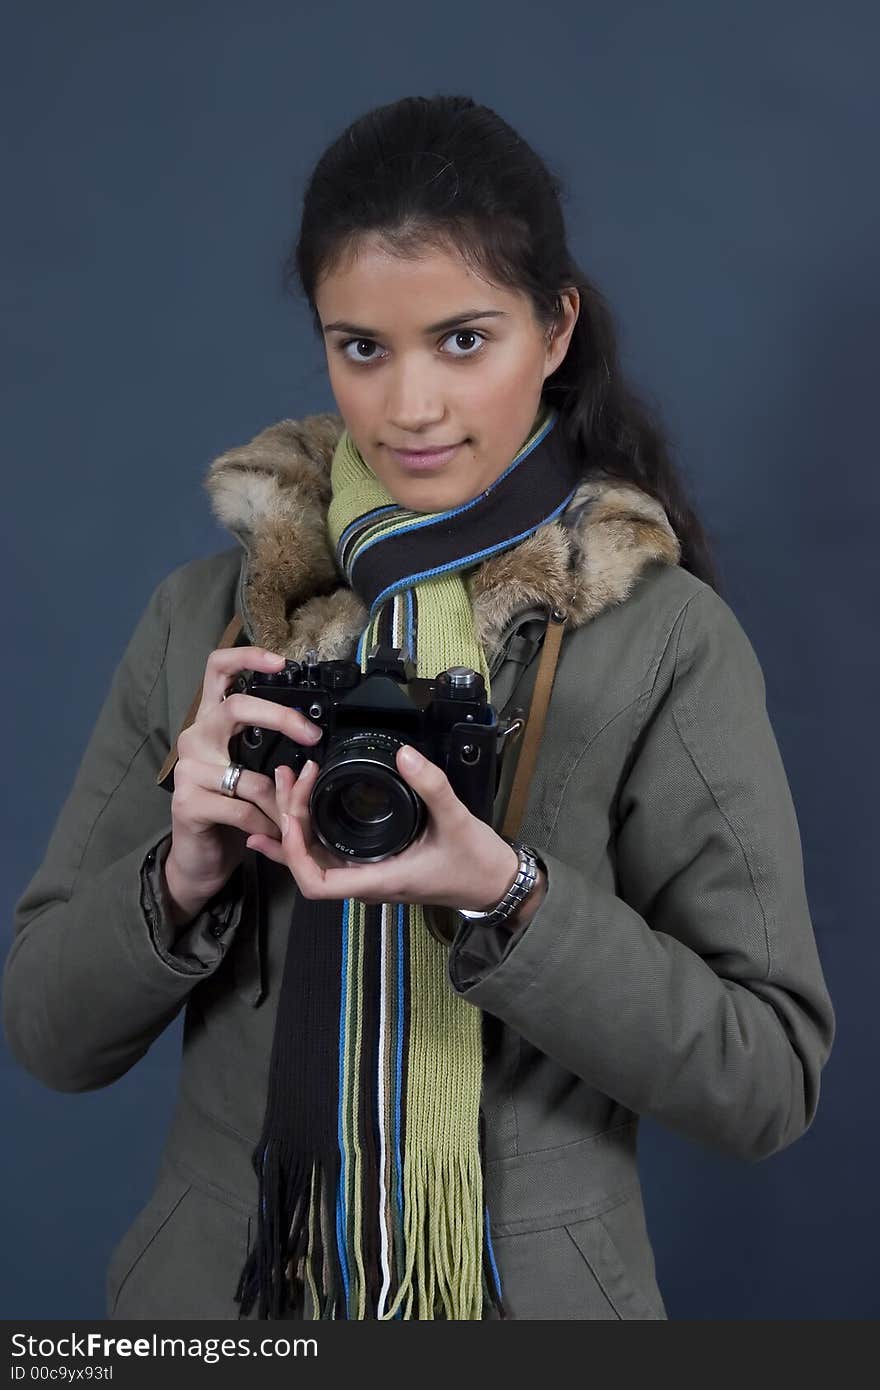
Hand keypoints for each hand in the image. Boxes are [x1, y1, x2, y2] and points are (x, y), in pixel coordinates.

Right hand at [163, 644, 324, 918]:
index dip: (247, 657)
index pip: (217, 670)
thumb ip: (266, 744)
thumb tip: (310, 731)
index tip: (282, 662)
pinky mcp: (187, 802)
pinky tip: (271, 832)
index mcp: (211, 721)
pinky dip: (265, 824)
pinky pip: (242, 809)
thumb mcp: (249, 768)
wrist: (200, 855)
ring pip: (250, 776)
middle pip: (236, 708)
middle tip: (311, 735)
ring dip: (279, 801)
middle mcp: (195, 737)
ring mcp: (187, 769)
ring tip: (290, 816)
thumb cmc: (230, 807)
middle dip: (280, 718)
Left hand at [244, 744, 520, 911]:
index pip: (317, 882)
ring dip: (295, 823)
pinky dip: (308, 833)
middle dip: (289, 822)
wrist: (493, 882)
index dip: (294, 852)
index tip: (295, 815)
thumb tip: (404, 754)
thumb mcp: (457, 820)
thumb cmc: (475, 862)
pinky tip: (294, 815)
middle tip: (289, 777)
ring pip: (314, 857)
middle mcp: (365, 882)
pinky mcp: (374, 863)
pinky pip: (329, 853)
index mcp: (378, 879)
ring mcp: (367, 874)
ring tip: (286, 783)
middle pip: (305, 864)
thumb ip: (431, 786)